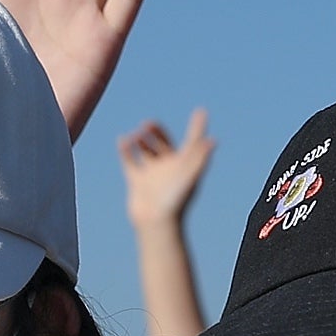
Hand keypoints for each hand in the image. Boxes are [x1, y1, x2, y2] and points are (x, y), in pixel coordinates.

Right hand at [119, 110, 214, 225]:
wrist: (157, 224)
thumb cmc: (176, 201)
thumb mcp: (190, 177)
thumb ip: (200, 157)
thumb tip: (213, 140)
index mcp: (184, 166)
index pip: (192, 142)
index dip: (197, 127)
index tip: (200, 111)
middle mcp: (169, 168)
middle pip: (163, 143)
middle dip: (156, 132)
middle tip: (148, 124)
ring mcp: (152, 174)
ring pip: (145, 150)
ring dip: (141, 139)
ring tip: (137, 136)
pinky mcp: (136, 181)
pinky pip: (129, 161)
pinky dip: (125, 150)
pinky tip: (123, 139)